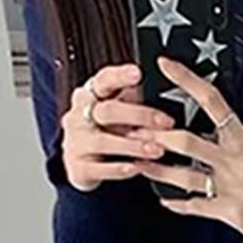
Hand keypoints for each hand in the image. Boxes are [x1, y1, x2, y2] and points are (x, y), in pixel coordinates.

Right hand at [60, 64, 174, 192]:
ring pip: (104, 141)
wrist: (81, 164)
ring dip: (134, 146)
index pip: (103, 80)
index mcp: (89, 96)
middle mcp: (78, 116)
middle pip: (108, 110)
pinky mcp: (78, 168)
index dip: (120, 76)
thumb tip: (158, 92)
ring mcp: (76, 142)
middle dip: (139, 116)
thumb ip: (131, 102)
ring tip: (157, 150)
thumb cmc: (103, 133)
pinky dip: (120, 169)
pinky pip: (100, 169)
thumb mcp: (116, 114)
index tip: (138, 73)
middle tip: (166, 122)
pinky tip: (137, 167)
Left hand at [131, 58, 242, 242]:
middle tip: (137, 131)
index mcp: (242, 137)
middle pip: (188, 142)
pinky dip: (177, 203)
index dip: (186, 79)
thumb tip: (205, 118)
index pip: (211, 100)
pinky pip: (195, 205)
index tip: (164, 65)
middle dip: (158, 138)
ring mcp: (231, 186)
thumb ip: (229, 137)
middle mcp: (235, 159)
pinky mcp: (229, 211)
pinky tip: (164, 199)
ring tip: (141, 164)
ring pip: (185, 175)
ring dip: (158, 171)